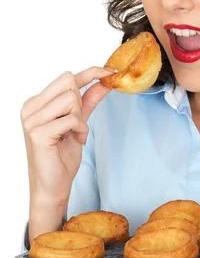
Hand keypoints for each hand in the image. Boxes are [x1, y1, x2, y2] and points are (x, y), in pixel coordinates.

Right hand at [21, 67, 114, 206]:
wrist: (53, 185)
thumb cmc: (62, 156)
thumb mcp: (78, 123)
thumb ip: (88, 101)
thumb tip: (104, 82)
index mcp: (37, 103)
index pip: (66, 78)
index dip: (90, 73)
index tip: (110, 72)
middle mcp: (30, 108)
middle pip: (69, 83)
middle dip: (81, 102)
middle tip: (76, 124)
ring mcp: (32, 119)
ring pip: (71, 99)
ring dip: (80, 119)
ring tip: (74, 135)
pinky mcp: (38, 132)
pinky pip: (72, 119)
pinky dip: (80, 130)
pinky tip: (75, 140)